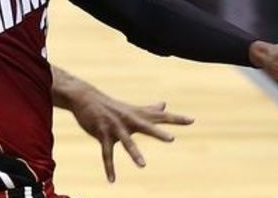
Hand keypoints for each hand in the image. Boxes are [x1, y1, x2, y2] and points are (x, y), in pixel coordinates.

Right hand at [67, 90, 193, 181]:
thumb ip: (149, 109)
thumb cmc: (111, 105)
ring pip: (127, 142)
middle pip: (146, 126)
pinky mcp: (102, 134)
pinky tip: (112, 180)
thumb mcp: (132, 108)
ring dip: (134, 153)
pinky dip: (109, 168)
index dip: (176, 119)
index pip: (160, 116)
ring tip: (143, 165)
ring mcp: (115, 127)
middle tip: (171, 139)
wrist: (85, 98)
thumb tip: (164, 104)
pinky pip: (107, 154)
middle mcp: (129, 120)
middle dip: (158, 133)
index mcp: (138, 115)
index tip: (192, 120)